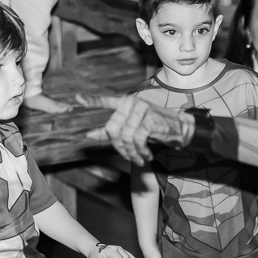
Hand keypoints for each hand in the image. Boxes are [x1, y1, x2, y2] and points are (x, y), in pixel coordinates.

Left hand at [76, 93, 193, 165]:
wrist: (180, 129)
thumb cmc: (154, 129)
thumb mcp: (132, 130)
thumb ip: (111, 131)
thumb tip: (89, 135)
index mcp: (126, 103)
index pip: (107, 101)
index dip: (92, 101)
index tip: (77, 99)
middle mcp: (132, 102)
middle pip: (112, 128)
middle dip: (118, 147)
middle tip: (128, 156)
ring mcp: (142, 109)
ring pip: (125, 137)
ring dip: (131, 153)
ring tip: (139, 159)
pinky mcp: (150, 119)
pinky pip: (137, 140)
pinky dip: (141, 151)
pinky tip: (147, 155)